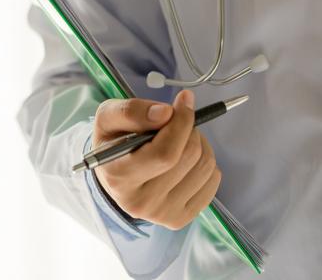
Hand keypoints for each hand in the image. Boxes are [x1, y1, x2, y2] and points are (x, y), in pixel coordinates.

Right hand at [92, 90, 220, 229]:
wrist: (114, 174)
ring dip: (199, 143)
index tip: (183, 102)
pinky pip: (212, 181)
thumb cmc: (113, 143)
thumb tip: (166, 113)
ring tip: (180, 139)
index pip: (165, 154)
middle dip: (190, 129)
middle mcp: (140, 202)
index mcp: (119, 177)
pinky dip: (206, 162)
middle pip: (189, 157)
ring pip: (205, 167)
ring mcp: (162, 214)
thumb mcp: (108, 117)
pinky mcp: (180, 218)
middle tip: (178, 121)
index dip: (181, 123)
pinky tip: (187, 159)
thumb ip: (131, 111)